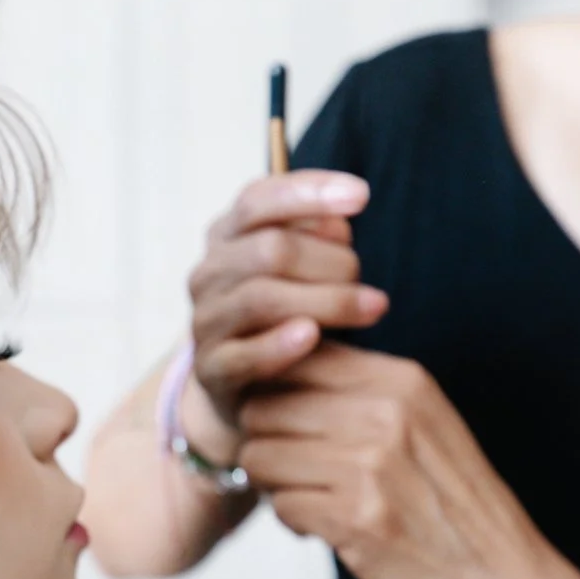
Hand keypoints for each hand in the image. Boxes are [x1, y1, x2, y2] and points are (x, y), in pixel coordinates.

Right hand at [188, 171, 389, 430]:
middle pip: (269, 250)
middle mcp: (208, 274)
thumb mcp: (299, 265)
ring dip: (327, 301)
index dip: (308, 193)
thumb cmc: (285, 309)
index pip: (256, 201)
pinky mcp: (212, 370)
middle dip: (329, 260)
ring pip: (261, 299)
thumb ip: (316, 238)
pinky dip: (279, 344)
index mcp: (225, 236)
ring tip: (373, 307)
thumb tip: (338, 226)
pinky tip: (313, 335)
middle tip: (365, 276)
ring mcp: (206, 322)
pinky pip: (243, 355)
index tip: (361, 195)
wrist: (247, 385)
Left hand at [236, 344, 561, 578]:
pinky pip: (279, 504)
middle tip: (291, 470)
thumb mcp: (423, 424)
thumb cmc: (453, 506)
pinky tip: (324, 529)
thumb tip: (279, 368)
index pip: (295, 356)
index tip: (285, 424)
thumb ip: (363, 392)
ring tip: (309, 498)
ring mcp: (370, 465)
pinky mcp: (355, 518)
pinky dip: (292, 522)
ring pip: (260, 455)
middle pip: (263, 406)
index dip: (272, 391)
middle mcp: (385, 413)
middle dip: (265, 441)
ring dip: (274, 484)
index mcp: (401, 380)